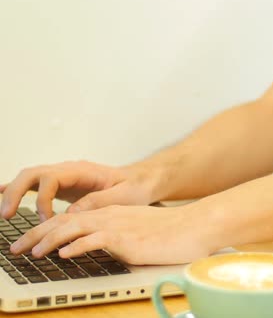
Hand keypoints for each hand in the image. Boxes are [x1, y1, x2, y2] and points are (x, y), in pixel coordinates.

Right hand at [0, 161, 157, 220]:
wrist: (141, 181)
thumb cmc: (135, 187)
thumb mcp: (124, 196)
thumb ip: (99, 202)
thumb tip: (71, 214)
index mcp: (82, 170)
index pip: (51, 178)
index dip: (43, 199)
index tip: (47, 220)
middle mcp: (69, 170)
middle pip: (32, 174)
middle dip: (15, 192)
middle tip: (6, 214)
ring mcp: (64, 176)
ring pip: (30, 178)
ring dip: (13, 193)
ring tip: (4, 214)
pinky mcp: (62, 186)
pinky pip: (36, 185)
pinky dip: (18, 190)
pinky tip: (2, 196)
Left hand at [9, 205, 210, 264]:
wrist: (194, 226)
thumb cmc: (173, 232)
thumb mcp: (140, 231)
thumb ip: (120, 236)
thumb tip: (104, 247)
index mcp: (112, 213)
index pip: (71, 219)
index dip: (47, 229)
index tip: (31, 240)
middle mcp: (110, 216)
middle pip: (64, 222)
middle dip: (36, 234)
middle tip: (17, 247)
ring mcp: (117, 226)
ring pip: (72, 229)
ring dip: (48, 241)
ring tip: (31, 252)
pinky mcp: (126, 238)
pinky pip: (94, 241)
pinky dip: (75, 246)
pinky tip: (62, 254)